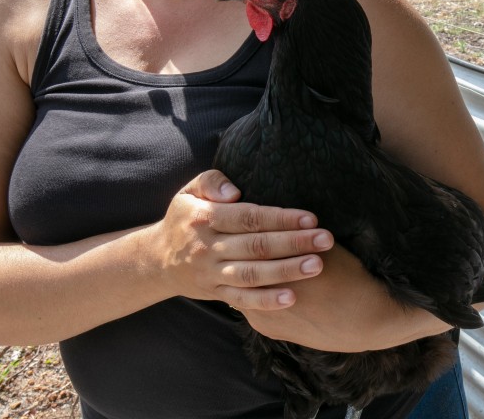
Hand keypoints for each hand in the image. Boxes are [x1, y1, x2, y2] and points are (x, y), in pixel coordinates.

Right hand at [153, 170, 333, 310]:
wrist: (158, 260)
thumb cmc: (185, 218)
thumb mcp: (189, 191)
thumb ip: (212, 181)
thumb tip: (235, 191)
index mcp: (204, 218)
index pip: (248, 218)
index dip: (280, 218)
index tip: (310, 217)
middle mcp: (207, 248)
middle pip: (256, 246)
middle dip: (294, 243)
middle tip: (326, 240)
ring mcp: (211, 274)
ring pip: (252, 274)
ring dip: (287, 271)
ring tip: (317, 266)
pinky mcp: (215, 294)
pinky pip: (242, 300)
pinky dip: (266, 301)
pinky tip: (293, 298)